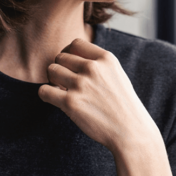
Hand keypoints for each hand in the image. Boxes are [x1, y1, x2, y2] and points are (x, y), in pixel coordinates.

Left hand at [38, 38, 157, 153]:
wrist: (131, 131)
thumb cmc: (123, 105)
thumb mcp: (116, 74)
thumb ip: (98, 63)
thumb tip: (71, 56)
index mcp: (106, 59)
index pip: (76, 43)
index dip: (69, 53)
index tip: (70, 65)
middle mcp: (92, 68)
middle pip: (61, 57)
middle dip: (61, 68)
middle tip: (66, 82)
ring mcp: (81, 85)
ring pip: (51, 70)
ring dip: (53, 80)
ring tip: (62, 90)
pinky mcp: (71, 103)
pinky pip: (44, 91)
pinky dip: (46, 94)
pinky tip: (55, 100)